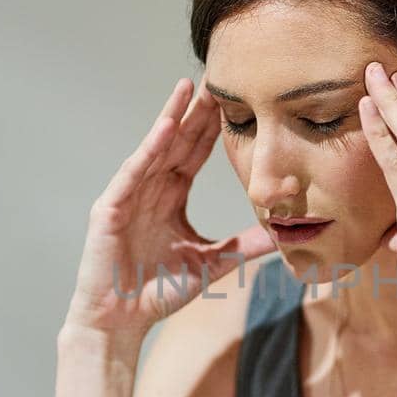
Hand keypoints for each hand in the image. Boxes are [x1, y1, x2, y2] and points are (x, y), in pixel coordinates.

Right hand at [63, 77, 274, 338]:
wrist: (121, 321)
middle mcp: (149, 190)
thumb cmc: (158, 293)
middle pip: (177, 142)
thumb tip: (286, 234)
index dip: (213, 127)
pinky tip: (166, 127)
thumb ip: (246, 245)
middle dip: (196, 111)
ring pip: (155, 149)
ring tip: (189, 86)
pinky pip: (133, 173)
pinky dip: (149, 150)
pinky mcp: (110, 208)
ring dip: (171, 117)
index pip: (195, 153)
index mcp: (170, 198)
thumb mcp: (214, 263)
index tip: (236, 99)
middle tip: (217, 76)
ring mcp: (128, 196)